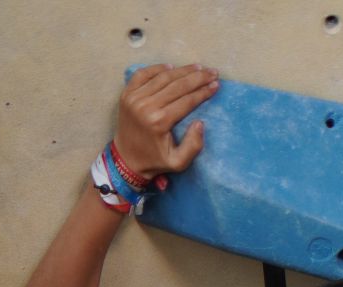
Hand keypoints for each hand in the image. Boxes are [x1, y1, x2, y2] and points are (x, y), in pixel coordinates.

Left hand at [114, 62, 219, 179]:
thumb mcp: (178, 163)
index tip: (216, 85)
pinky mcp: (127, 93)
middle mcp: (146, 106)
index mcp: (159, 122)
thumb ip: (193, 146)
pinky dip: (158, 68)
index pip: (187, 101)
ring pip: (163, 77)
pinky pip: (144, 74)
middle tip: (212, 72)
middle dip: (197, 78)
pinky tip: (172, 67)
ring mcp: (135, 97)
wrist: (126, 160)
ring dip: (182, 70)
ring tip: (198, 67)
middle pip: (177, 85)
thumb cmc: (154, 161)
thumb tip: (200, 123)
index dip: (203, 92)